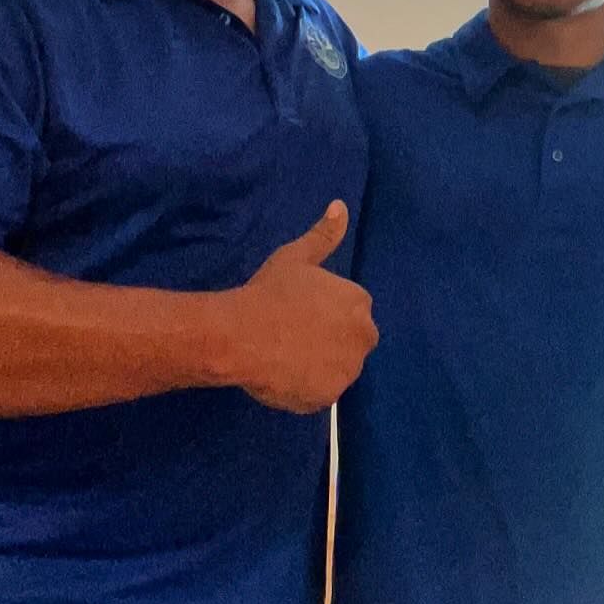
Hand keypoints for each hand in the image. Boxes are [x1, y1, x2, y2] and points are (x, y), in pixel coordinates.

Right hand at [224, 202, 378, 412]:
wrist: (240, 335)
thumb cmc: (268, 293)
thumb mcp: (296, 258)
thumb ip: (324, 236)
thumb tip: (341, 206)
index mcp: (360, 303)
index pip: (351, 313)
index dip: (324, 316)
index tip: (299, 315)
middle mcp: (364, 336)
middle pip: (351, 342)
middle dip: (329, 341)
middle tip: (292, 338)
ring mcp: (348, 370)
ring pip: (338, 369)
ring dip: (320, 366)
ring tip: (286, 357)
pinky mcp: (330, 397)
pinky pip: (321, 393)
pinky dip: (307, 388)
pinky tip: (284, 375)